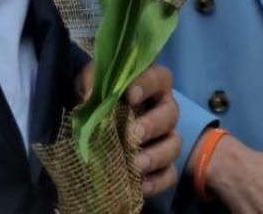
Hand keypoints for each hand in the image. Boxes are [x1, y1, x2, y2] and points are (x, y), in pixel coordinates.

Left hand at [71, 62, 180, 197]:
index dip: (148, 85)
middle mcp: (163, 110)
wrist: (90, 129)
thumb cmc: (96, 98)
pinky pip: (170, 174)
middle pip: (170, 114)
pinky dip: (158, 181)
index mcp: (151, 85)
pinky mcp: (162, 165)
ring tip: (136, 164)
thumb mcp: (88, 84)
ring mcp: (165, 138)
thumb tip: (88, 97)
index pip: (159, 78)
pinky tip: (141, 185)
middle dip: (153, 125)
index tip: (130, 95)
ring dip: (157, 155)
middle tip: (133, 135)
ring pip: (174, 145)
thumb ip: (90, 84)